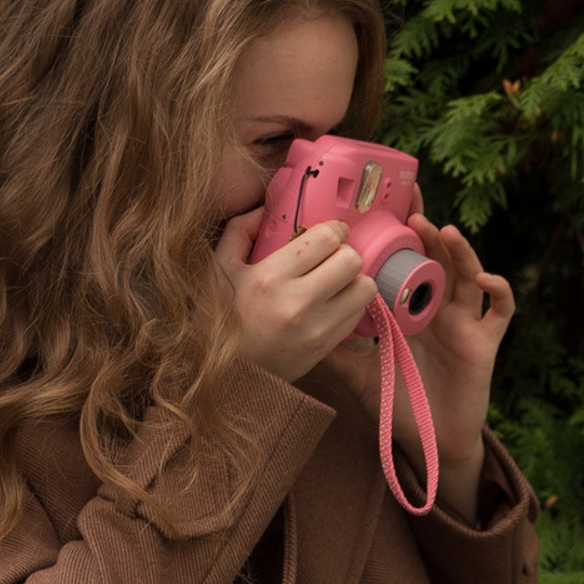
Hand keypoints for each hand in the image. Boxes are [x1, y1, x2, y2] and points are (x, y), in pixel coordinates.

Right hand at [215, 210, 377, 384]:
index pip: (326, 239)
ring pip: (365, 289)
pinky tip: (332, 304)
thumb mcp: (218, 269)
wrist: (225, 374)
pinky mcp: (326, 348)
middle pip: (352, 261)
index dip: (335, 229)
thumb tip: (265, 208)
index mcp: (270, 277)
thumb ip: (239, 231)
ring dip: (354, 280)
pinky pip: (358, 315)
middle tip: (334, 257)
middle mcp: (297, 303)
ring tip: (336, 282)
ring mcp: (315, 329)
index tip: (331, 233)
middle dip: (346, 253)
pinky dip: (351, 305)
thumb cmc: (220, 317)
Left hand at [324, 211, 513, 520]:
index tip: (379, 211)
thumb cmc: (398, 407)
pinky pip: (500, 311)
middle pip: (437, 258)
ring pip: (467, 275)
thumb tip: (300, 321)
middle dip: (428, 229)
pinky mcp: (484, 343)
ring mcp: (463, 323)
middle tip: (411, 206)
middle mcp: (438, 309)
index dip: (398, 236)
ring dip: (459, 250)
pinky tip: (484, 280)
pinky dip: (498, 291)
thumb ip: (336, 348)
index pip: (404, 262)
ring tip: (441, 231)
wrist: (431, 445)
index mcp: (409, 309)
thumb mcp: (359, 374)